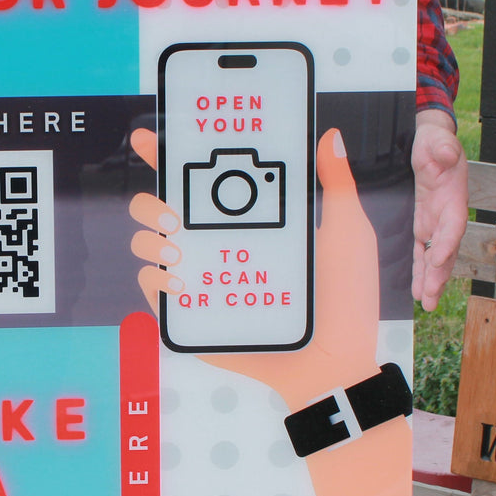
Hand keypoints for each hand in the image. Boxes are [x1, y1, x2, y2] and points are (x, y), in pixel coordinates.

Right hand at [128, 126, 409, 495]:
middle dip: (151, 199)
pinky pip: (152, 292)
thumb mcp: (347, 232)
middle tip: (173, 210)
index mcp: (247, 220)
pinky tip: (178, 281)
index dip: (168, 154)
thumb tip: (330, 134)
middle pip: (159, 207)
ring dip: (149, 238)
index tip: (148, 137)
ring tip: (177, 249)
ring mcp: (200, 280)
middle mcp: (217, 245)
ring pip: (147, 244)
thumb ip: (335, 185)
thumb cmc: (346, 299)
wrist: (334, 361)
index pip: (199, 179)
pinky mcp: (191, 317)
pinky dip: (154, 281)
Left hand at [411, 109, 467, 311]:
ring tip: (426, 303)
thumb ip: (443, 148)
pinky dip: (419, 270)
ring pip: (433, 256)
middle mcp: (446, 215)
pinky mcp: (422, 224)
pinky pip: (420, 251)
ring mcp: (434, 222)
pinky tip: (417, 290)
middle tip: (430, 297)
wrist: (429, 142)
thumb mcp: (438, 139)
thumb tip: (447, 154)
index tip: (437, 258)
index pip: (453, 225)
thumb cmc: (435, 142)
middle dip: (439, 275)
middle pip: (445, 249)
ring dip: (430, 280)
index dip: (447, 243)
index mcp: (454, 197)